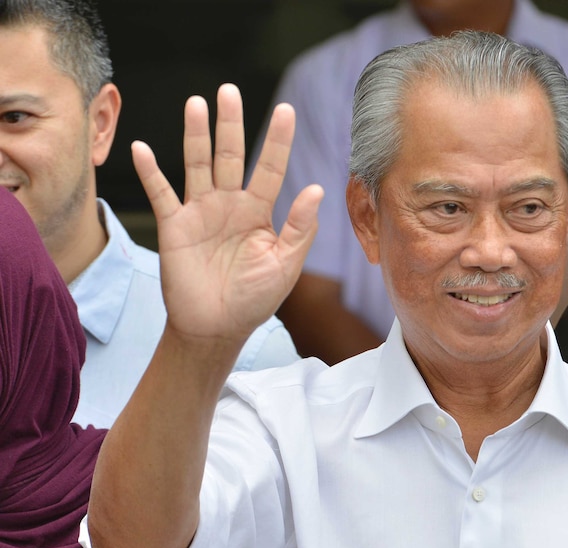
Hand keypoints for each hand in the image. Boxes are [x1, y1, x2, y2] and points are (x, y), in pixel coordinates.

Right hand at [131, 83, 322, 342]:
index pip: (270, 168)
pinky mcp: (174, 226)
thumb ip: (300, 228)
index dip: (278, 140)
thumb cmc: (255, 300)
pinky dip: (150, 173)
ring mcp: (200, 212)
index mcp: (259, 212)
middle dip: (231, 124)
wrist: (217, 329)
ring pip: (197, 165)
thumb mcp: (285, 265)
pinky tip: (143, 148)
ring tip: (197, 104)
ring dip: (195, 135)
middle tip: (230, 91)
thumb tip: (317, 189)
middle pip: (230, 155)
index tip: (287, 110)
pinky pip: (161, 194)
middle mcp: (230, 205)